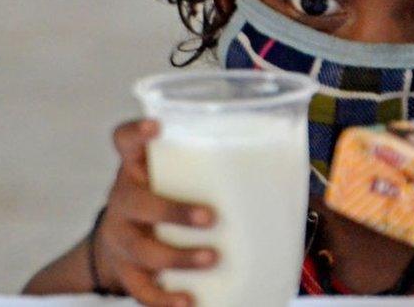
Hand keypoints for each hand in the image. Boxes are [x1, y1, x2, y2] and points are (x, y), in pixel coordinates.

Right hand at [96, 119, 217, 306]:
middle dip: (174, 210)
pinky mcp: (125, 271)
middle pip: (136, 200)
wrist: (125, 240)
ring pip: (141, 248)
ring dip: (179, 256)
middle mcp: (124, 198)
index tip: (158, 125)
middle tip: (211, 217)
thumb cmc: (169, 196)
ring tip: (213, 257)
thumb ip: (218, 167)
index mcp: (138, 167)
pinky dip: (165, 299)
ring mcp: (121, 236)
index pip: (125, 140)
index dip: (137, 131)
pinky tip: (189, 302)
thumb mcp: (181, 175)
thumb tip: (292, 165)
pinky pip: (141, 289)